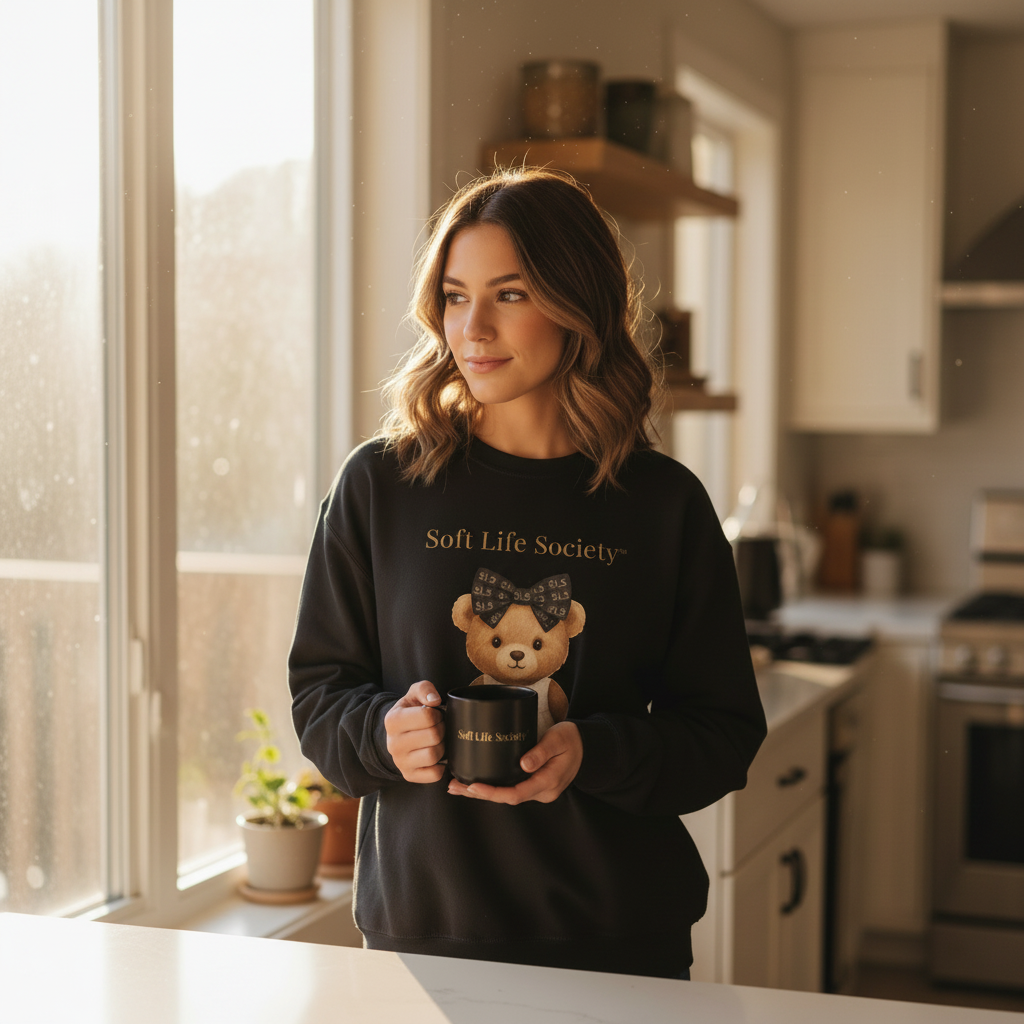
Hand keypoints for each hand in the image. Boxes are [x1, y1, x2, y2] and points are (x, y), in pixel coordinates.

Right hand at [385, 681, 444, 783]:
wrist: (399, 734)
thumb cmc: (411, 712)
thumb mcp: (414, 694)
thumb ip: (424, 689)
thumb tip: (434, 700)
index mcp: (393, 721)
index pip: (427, 716)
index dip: (437, 714)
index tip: (434, 715)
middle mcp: (393, 744)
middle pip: (433, 736)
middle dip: (441, 729)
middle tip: (438, 727)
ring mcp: (400, 762)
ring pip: (434, 755)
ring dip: (442, 747)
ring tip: (436, 741)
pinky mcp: (409, 776)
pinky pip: (435, 774)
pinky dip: (441, 766)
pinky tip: (437, 756)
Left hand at [447, 721, 582, 804]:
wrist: (586, 746)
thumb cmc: (572, 739)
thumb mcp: (559, 740)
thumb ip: (542, 752)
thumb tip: (523, 764)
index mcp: (548, 783)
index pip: (516, 793)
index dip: (492, 792)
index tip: (473, 786)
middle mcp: (542, 792)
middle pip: (507, 798)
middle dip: (479, 794)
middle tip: (455, 786)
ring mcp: (538, 790)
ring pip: (507, 795)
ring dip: (482, 792)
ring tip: (457, 786)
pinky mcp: (534, 784)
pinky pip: (511, 789)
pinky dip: (493, 787)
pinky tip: (476, 783)